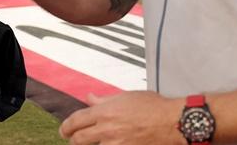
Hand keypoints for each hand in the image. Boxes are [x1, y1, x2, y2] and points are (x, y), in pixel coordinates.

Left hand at [60, 91, 182, 144]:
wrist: (171, 122)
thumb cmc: (152, 107)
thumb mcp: (126, 96)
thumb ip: (104, 99)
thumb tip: (90, 98)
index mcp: (105, 111)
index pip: (76, 121)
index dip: (66, 127)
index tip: (64, 129)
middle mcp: (107, 129)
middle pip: (79, 139)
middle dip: (72, 139)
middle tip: (72, 138)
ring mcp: (115, 144)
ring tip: (90, 141)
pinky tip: (106, 144)